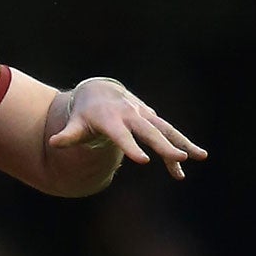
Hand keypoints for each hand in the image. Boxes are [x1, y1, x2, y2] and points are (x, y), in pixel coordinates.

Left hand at [51, 78, 205, 180]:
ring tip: (201, 157)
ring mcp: (143, 116)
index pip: (122, 137)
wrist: (98, 92)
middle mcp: (131, 116)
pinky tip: (190, 162)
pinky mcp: (151, 120)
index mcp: (111, 120)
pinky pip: (168, 134)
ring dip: (183, 144)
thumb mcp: (75, 125)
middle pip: (150, 133)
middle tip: (181, 159)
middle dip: (165, 146)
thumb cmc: (84, 114)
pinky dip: (179, 146)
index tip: (144, 161)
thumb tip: (54, 142)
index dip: (132, 148)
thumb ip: (68, 135)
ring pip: (166, 131)